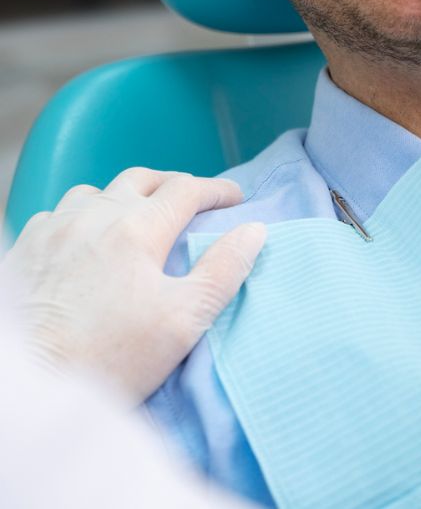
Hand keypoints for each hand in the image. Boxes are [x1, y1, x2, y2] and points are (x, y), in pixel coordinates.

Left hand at [1, 168, 265, 403]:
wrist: (31, 384)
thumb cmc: (109, 360)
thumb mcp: (183, 322)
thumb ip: (223, 271)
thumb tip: (254, 230)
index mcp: (137, 229)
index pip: (187, 189)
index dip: (217, 189)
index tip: (235, 198)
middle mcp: (94, 216)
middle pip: (142, 178)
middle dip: (174, 184)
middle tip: (193, 202)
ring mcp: (54, 229)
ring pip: (97, 191)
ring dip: (124, 196)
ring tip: (137, 218)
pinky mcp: (24, 248)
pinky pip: (57, 213)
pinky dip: (82, 216)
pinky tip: (85, 240)